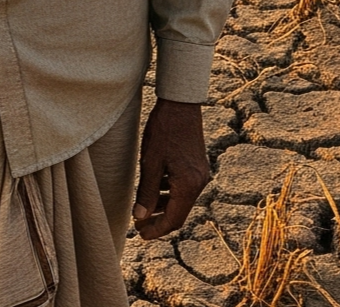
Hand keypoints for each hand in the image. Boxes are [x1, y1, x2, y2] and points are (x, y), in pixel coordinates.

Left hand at [133, 99, 208, 239]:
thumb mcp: (151, 163)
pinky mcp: (197, 166)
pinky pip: (183, 187)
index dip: (156, 229)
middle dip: (159, 220)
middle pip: (179, 212)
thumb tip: (140, 216)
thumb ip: (147, 192)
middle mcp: (199, 182)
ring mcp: (200, 174)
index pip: (174, 219)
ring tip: (143, 208)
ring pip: (181, 200)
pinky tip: (155, 188)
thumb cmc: (164, 130)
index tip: (141, 234)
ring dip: (163, 206)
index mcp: (189, 184)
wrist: (181, 104)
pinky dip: (169, 192)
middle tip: (139, 224)